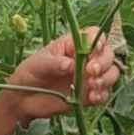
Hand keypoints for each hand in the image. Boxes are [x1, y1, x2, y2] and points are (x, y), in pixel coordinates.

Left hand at [0, 26, 121, 124]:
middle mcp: (85, 59)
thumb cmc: (29, 73)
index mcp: (73, 45)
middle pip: (107, 54)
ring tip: (93, 85)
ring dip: (107, 78)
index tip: (95, 49)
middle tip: (91, 71)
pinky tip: (92, 98)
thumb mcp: (38, 64)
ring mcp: (88, 77)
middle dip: (104, 62)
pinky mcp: (88, 95)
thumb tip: (70, 65)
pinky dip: (102, 95)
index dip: (98, 39)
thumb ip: (55, 63)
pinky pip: (104, 94)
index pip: (93, 35)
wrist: (23, 99)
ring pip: (111, 73)